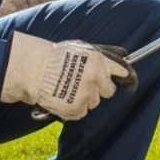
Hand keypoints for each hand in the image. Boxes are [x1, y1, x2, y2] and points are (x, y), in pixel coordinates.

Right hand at [0, 33, 135, 120]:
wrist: (34, 70)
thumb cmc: (58, 56)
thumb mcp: (83, 48)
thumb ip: (105, 53)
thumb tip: (125, 54)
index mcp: (100, 62)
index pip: (122, 72)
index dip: (122, 76)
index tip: (124, 79)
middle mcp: (96, 80)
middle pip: (109, 91)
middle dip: (99, 88)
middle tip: (84, 82)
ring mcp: (87, 96)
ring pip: (95, 102)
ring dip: (86, 98)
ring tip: (70, 88)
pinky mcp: (77, 110)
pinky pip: (83, 112)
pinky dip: (75, 107)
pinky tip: (65, 97)